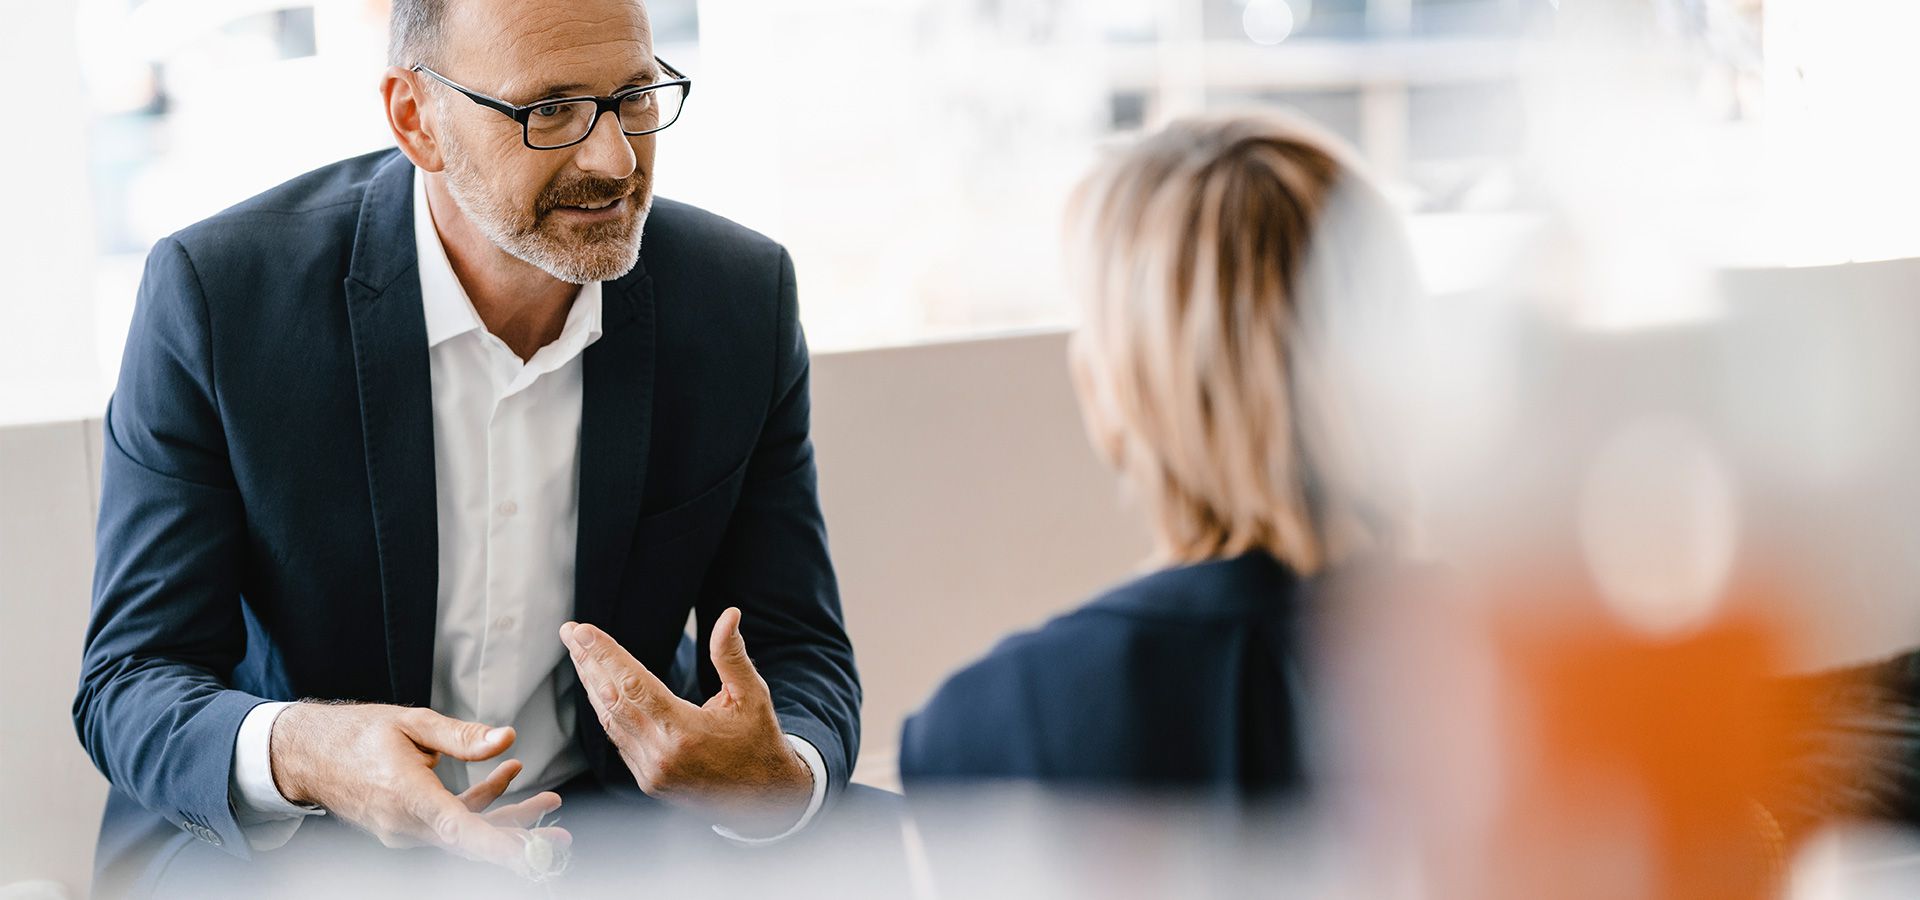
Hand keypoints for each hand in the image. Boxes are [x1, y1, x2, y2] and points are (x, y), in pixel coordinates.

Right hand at [270, 702, 570, 873]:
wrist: (308, 755)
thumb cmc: (357, 733)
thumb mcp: (411, 723)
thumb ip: (461, 736)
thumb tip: (507, 738)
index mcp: (407, 796)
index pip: (458, 829)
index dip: (496, 844)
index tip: (530, 855)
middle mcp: (405, 824)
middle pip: (472, 839)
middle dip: (520, 839)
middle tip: (562, 838)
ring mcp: (404, 831)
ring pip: (466, 833)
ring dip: (508, 819)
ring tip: (550, 800)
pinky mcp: (406, 828)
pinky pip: (450, 823)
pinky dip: (480, 805)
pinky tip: (508, 776)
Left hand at [562, 608, 813, 834]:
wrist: (765, 799)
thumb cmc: (758, 741)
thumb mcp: (752, 696)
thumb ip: (732, 656)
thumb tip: (728, 615)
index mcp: (684, 731)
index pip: (633, 684)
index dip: (605, 654)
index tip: (582, 631)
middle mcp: (660, 755)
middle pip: (612, 699)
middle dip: (588, 662)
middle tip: (570, 633)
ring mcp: (650, 772)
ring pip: (609, 721)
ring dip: (591, 684)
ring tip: (579, 654)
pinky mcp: (648, 781)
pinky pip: (618, 740)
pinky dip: (606, 711)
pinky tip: (599, 688)